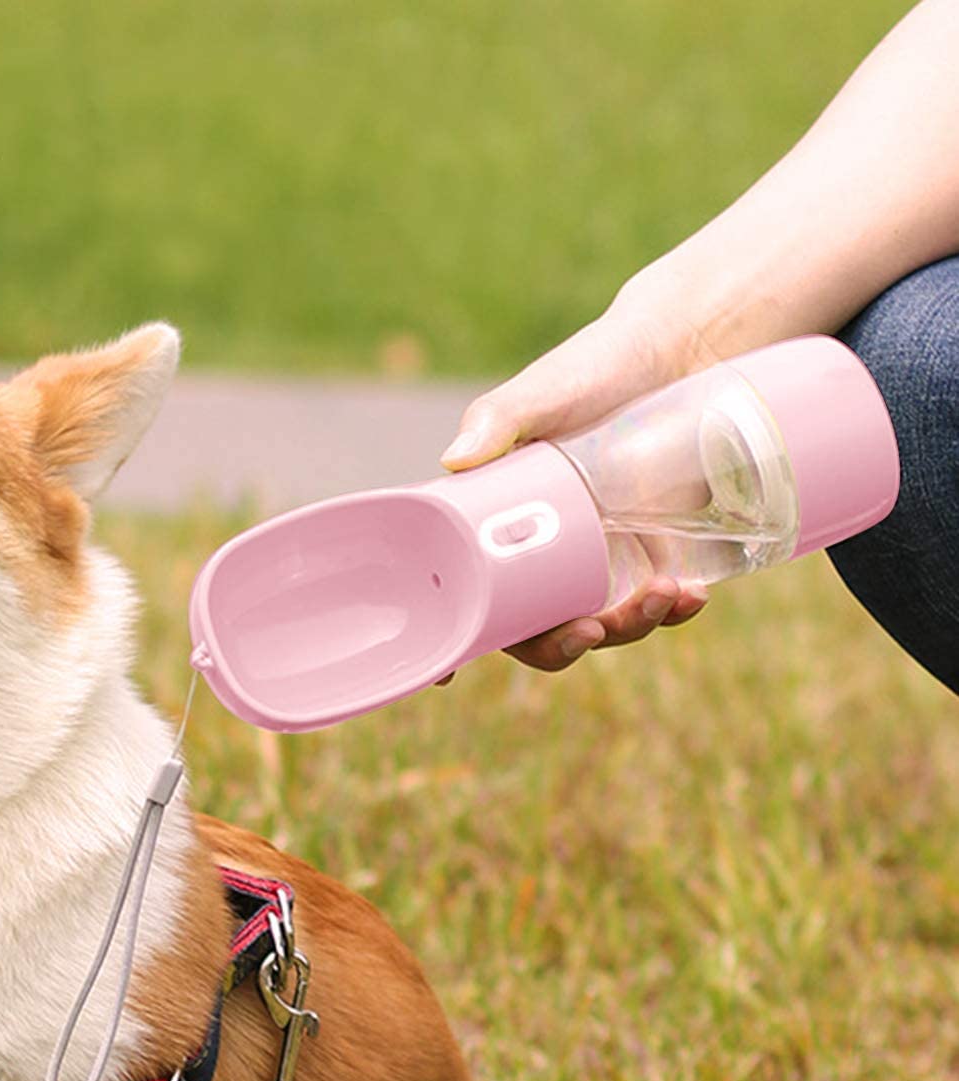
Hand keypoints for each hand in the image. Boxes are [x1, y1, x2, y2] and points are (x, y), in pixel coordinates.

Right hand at [440, 275, 720, 668]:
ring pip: (597, 624)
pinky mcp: (653, 552)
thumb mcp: (544, 391)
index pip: (465, 591)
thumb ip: (498, 419)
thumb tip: (454, 460)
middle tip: (590, 630)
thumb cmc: (599, 364)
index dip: (453, 639)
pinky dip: (672, 612)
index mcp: (497, 523)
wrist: (687, 349)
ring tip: (665, 595)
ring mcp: (599, 558)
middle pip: (533, 628)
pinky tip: (692, 597)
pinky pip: (654, 605)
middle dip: (559, 646)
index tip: (443, 676)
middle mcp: (541, 551)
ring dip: (626, 630)